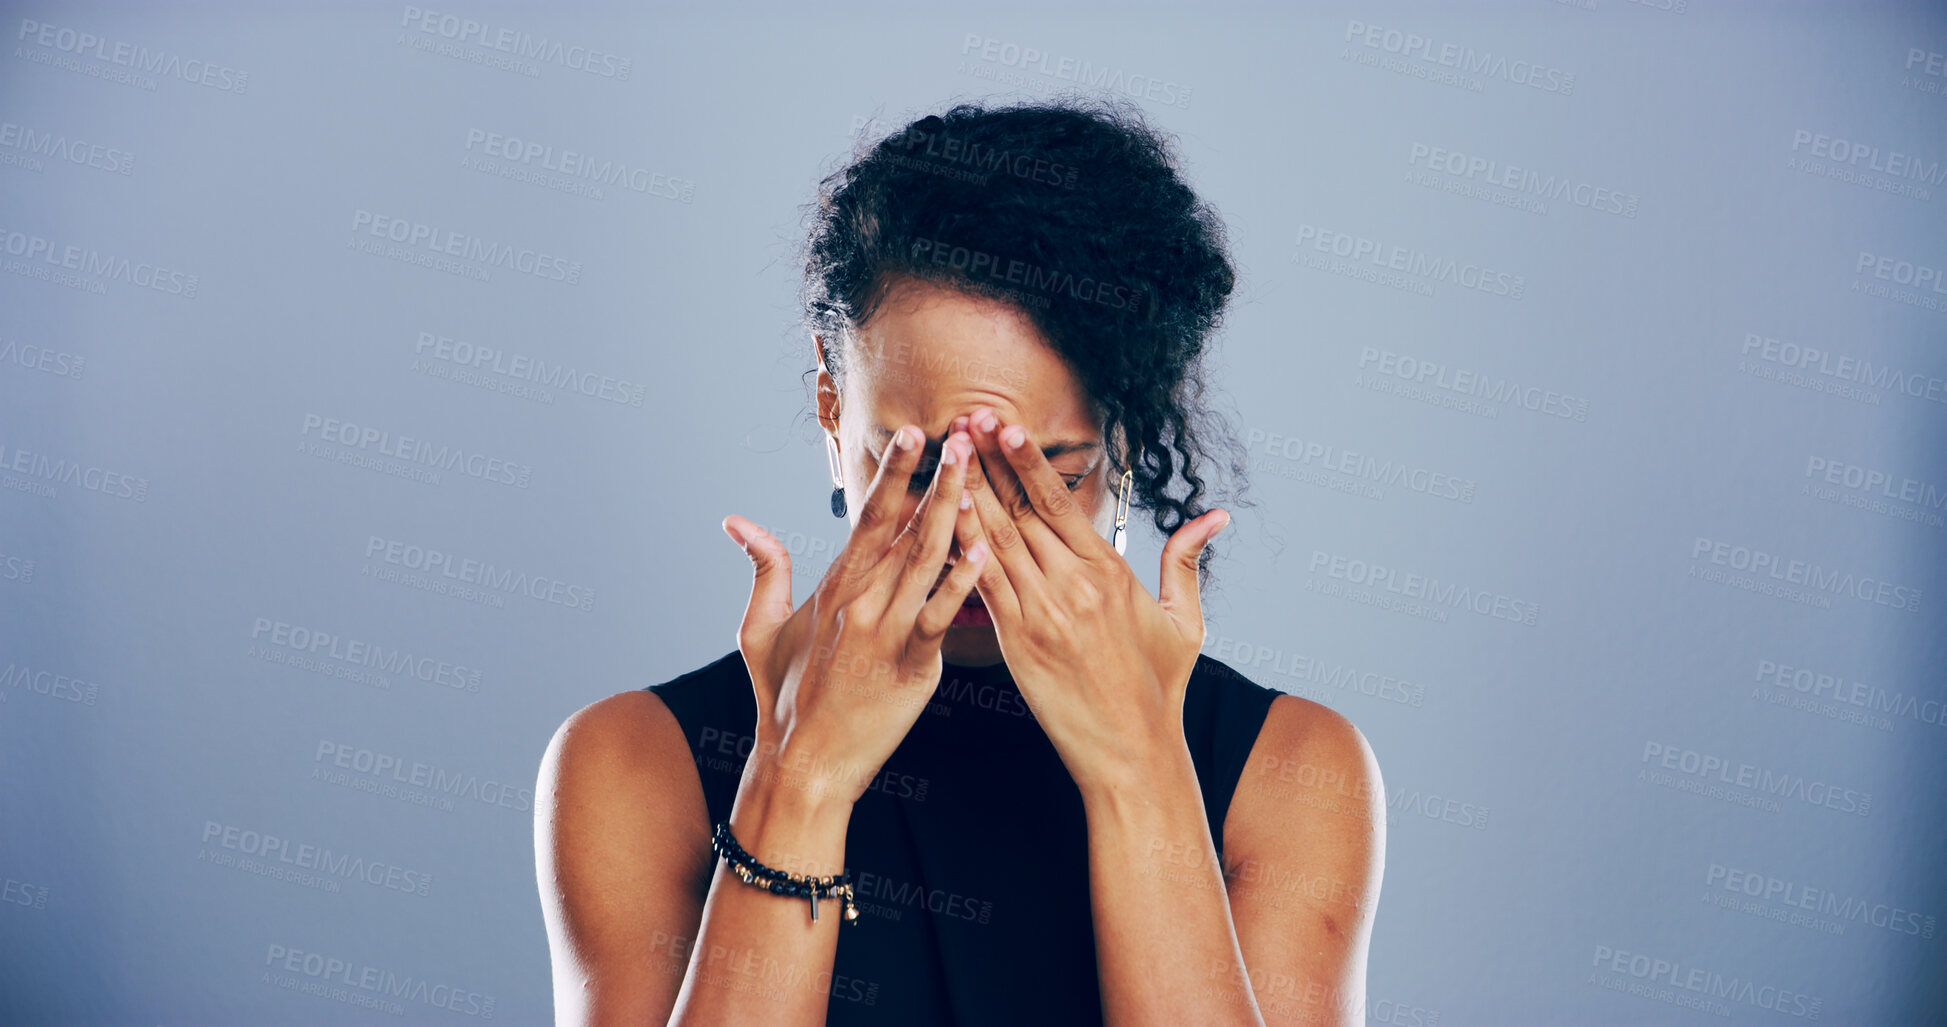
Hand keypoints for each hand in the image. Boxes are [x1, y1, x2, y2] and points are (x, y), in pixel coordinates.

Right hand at [722, 426, 987, 806]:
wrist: (802, 761)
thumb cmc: (782, 696)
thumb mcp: (759, 628)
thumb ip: (764, 569)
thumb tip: (738, 521)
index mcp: (835, 584)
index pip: (870, 515)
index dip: (894, 471)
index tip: (914, 432)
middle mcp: (861, 600)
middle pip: (906, 527)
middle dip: (938, 478)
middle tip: (965, 436)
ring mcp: (886, 632)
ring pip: (927, 561)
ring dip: (954, 514)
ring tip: (978, 475)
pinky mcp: (911, 666)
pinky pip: (939, 616)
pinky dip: (961, 584)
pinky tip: (983, 553)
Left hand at [950, 408, 1228, 796]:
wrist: (1133, 752)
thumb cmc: (1160, 690)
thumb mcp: (1185, 622)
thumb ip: (1185, 563)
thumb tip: (1214, 517)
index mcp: (1110, 572)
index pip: (1059, 502)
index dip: (1027, 460)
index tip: (1004, 426)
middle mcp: (1074, 586)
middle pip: (1021, 510)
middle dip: (988, 462)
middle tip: (962, 418)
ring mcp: (1042, 613)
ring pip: (995, 540)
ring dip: (967, 493)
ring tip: (945, 454)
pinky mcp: (1017, 643)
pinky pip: (982, 586)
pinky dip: (960, 549)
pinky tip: (941, 519)